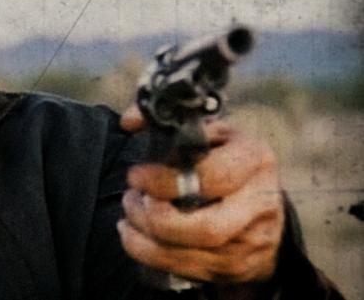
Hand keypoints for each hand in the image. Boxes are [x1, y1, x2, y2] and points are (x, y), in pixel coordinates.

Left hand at [117, 106, 283, 289]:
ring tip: (128, 215)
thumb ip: (168, 122)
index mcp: (255, 160)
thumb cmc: (224, 159)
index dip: (165, 180)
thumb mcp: (209, 132)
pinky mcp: (236, 267)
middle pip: (205, 228)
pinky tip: (134, 235)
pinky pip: (186, 269)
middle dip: (155, 218)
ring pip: (191, 254)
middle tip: (131, 199)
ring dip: (145, 237)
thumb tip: (130, 120)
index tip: (136, 175)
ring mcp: (252, 242)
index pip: (213, 177)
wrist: (262, 203)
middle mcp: (261, 203)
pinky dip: (149, 254)